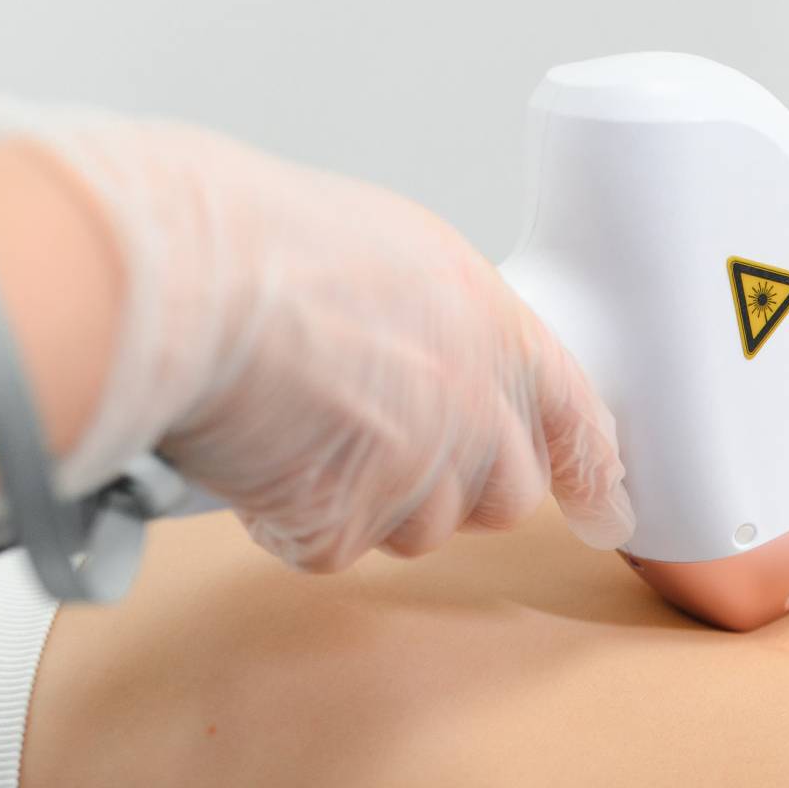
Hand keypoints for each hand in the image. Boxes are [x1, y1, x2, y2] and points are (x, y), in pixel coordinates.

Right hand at [33, 117, 632, 570]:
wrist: (183, 277)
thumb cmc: (262, 240)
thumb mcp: (396, 249)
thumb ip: (446, 321)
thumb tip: (442, 359)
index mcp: (499, 330)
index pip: (579, 421)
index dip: (591, 473)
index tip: (605, 508)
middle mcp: (476, 409)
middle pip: (505, 498)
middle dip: (455, 485)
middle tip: (377, 439)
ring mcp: (418, 475)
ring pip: (419, 529)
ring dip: (368, 500)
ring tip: (298, 424)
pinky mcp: (346, 524)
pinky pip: (331, 547)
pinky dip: (288, 517)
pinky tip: (255, 454)